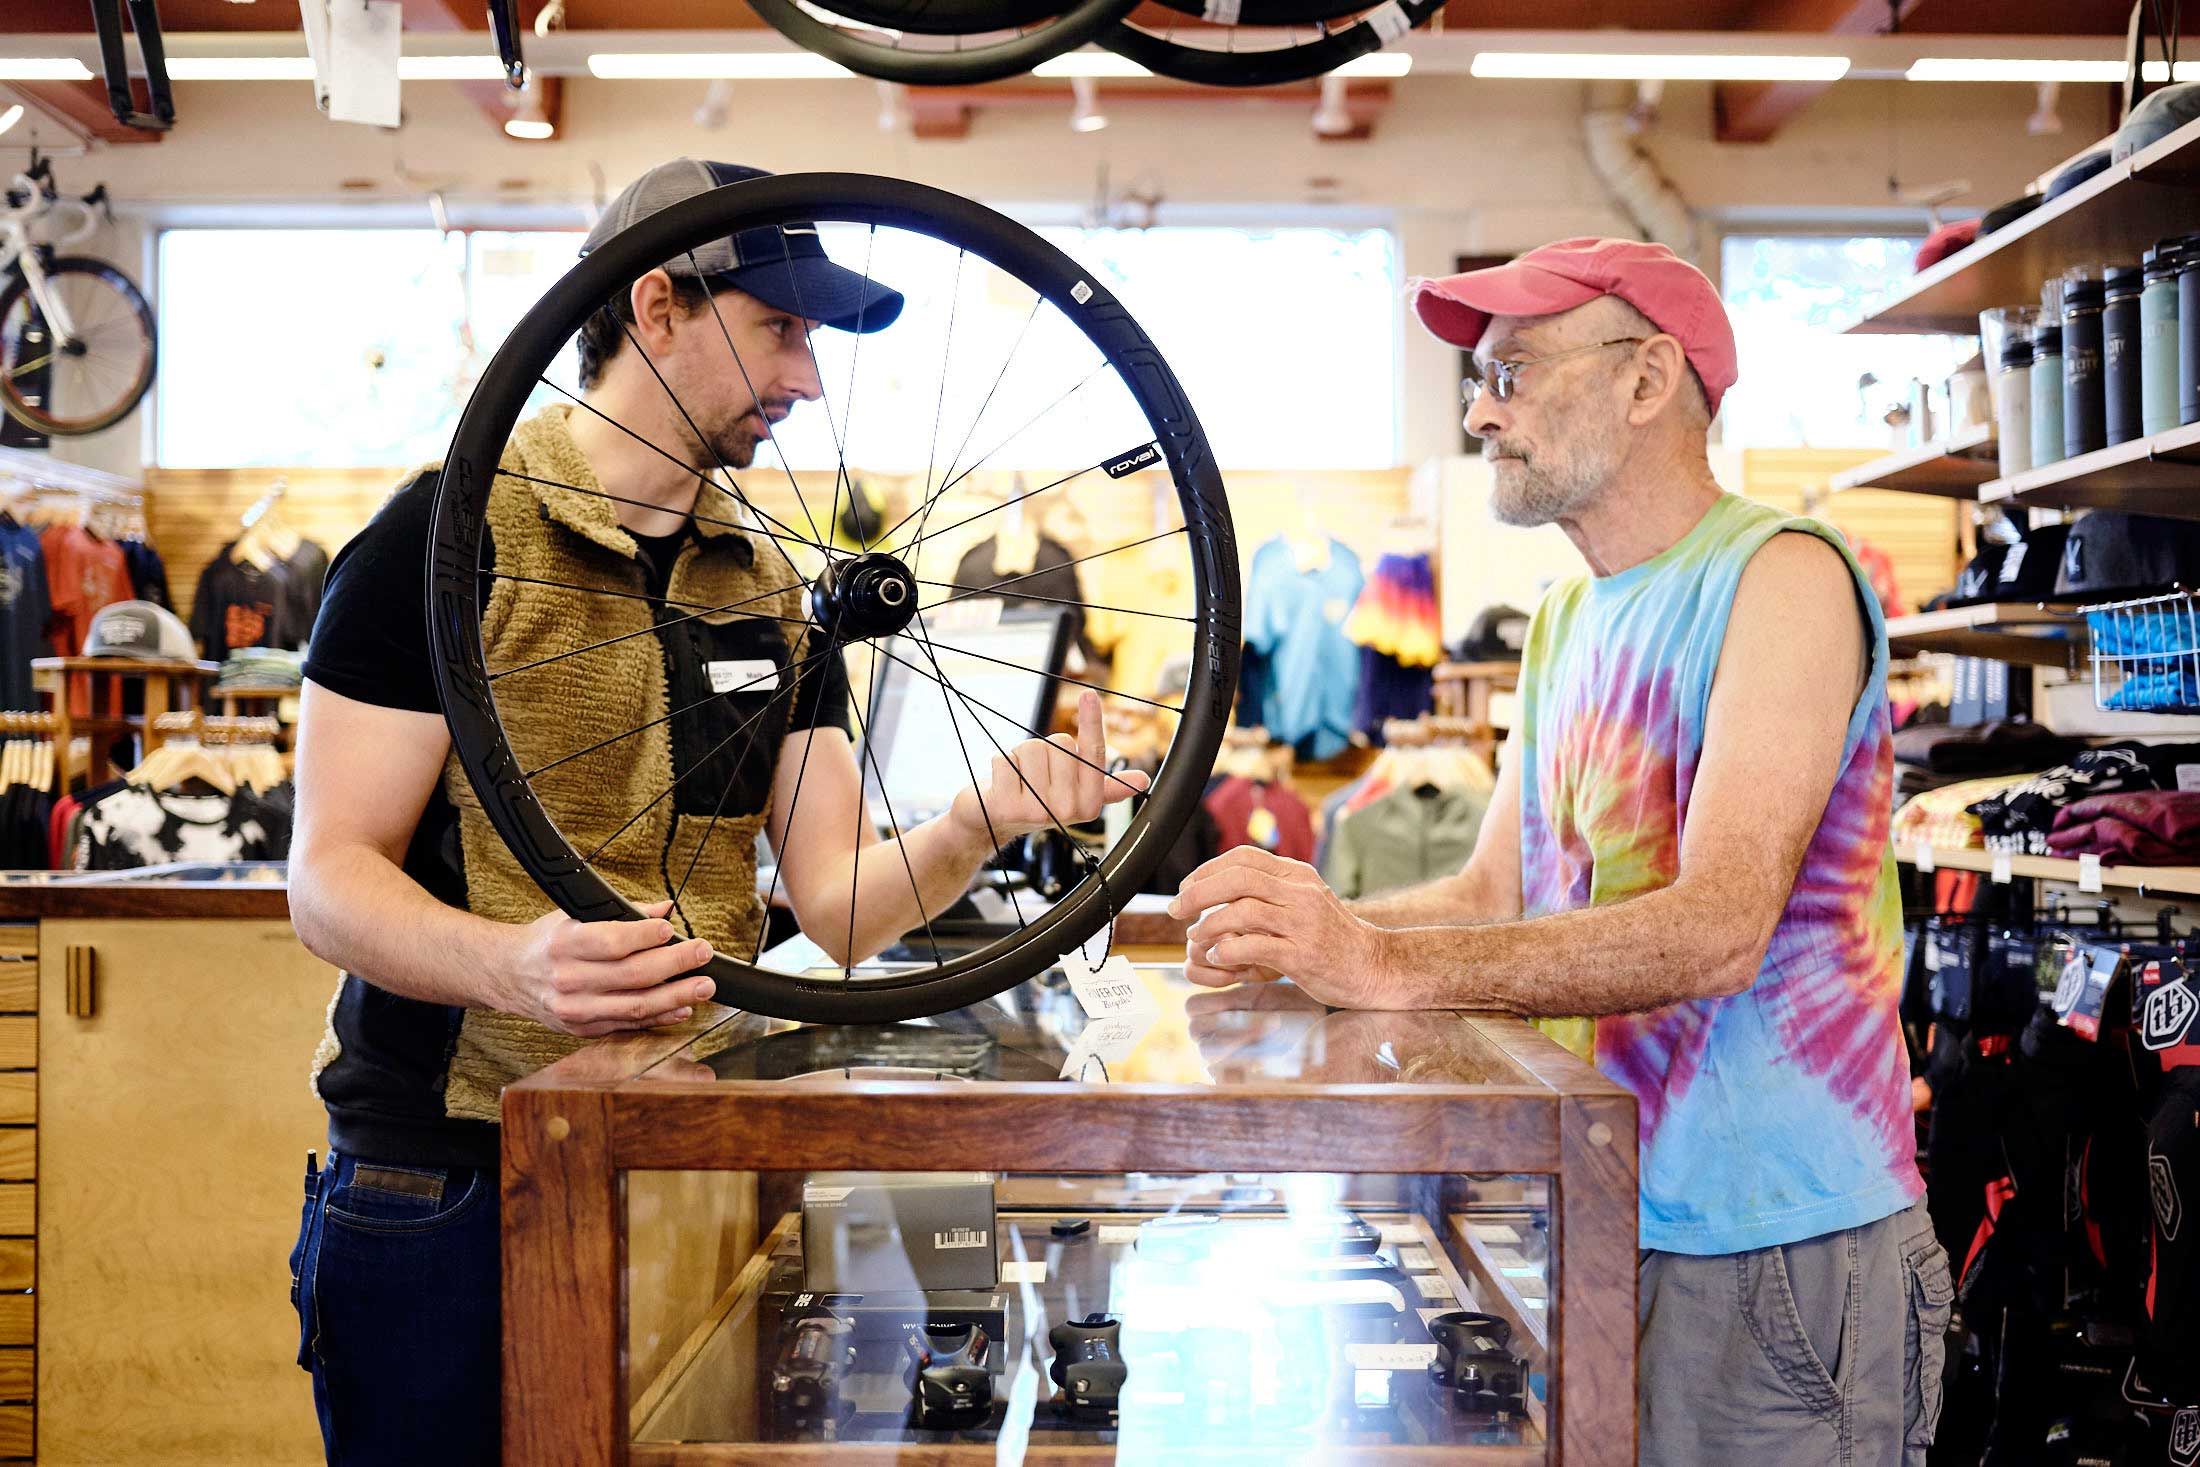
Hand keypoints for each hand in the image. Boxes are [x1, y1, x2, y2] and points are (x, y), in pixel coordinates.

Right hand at [501, 899, 717, 1037]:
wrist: (510, 974)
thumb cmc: (548, 942)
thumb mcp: (573, 917)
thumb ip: (621, 913)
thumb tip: (665, 909)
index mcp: (565, 944)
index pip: (612, 941)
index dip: (645, 936)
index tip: (671, 929)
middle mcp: (569, 979)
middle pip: (633, 975)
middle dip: (675, 964)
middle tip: (703, 953)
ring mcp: (576, 1009)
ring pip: (636, 1005)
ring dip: (677, 996)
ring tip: (703, 986)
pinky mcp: (583, 1029)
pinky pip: (629, 1025)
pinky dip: (660, 1018)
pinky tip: (681, 1008)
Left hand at [949, 690, 1149, 845]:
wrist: (997, 821)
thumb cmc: (1039, 799)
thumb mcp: (1076, 793)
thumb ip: (1108, 785)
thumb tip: (1143, 781)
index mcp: (1089, 803)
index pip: (1094, 754)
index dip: (1092, 722)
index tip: (1089, 694)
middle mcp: (1067, 810)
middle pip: (1060, 744)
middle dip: (1045, 750)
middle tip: (1037, 773)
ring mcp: (1037, 810)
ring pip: (1032, 748)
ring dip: (1020, 756)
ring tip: (1019, 778)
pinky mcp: (1007, 806)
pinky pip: (1005, 759)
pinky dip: (1000, 763)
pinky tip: (1002, 782)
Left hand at [1169, 847, 1398, 1006]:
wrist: (1375, 967)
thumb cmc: (1334, 938)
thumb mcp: (1305, 901)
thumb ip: (1271, 891)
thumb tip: (1221, 888)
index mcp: (1298, 876)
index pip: (1245, 857)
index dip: (1208, 870)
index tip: (1186, 887)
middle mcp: (1300, 894)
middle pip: (1238, 879)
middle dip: (1198, 893)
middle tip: (1177, 909)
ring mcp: (1303, 925)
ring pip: (1242, 912)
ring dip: (1209, 925)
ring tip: (1197, 938)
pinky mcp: (1303, 955)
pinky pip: (1254, 947)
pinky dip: (1228, 951)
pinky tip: (1219, 957)